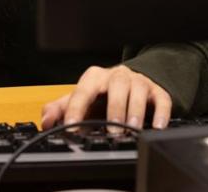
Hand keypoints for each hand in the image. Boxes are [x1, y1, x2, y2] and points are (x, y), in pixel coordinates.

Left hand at [41, 65, 172, 130]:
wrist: (128, 84)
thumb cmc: (102, 95)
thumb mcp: (80, 99)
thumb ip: (60, 109)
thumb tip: (46, 120)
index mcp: (95, 77)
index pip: (83, 90)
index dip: (77, 109)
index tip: (72, 126)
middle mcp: (117, 76)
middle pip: (116, 85)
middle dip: (115, 108)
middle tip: (112, 131)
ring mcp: (138, 81)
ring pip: (138, 90)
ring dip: (136, 110)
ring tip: (133, 129)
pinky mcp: (157, 91)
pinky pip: (161, 99)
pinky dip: (161, 113)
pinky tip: (158, 126)